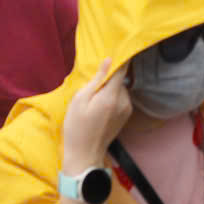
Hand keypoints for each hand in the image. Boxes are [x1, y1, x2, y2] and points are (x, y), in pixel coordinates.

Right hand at [60, 57, 135, 174]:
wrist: (84, 156)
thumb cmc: (77, 127)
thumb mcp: (79, 100)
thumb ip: (96, 80)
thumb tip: (109, 61)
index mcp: (112, 96)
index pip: (122, 70)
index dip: (121, 58)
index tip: (118, 48)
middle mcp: (124, 102)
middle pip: (119, 80)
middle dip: (107, 80)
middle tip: (90, 90)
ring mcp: (127, 110)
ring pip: (119, 90)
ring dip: (109, 91)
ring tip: (93, 103)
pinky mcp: (126, 116)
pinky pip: (120, 99)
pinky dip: (111, 99)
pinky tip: (99, 110)